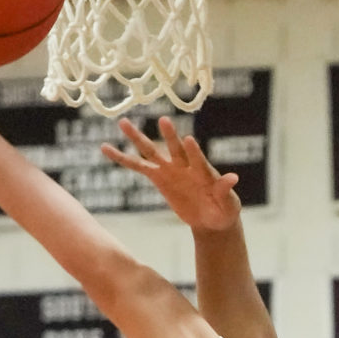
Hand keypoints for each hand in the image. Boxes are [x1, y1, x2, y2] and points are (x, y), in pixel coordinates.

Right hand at [101, 116, 241, 230]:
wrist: (212, 217)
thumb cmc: (224, 209)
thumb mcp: (228, 204)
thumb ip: (225, 190)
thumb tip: (233, 178)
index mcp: (203, 171)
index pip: (198, 159)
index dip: (193, 151)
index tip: (188, 140)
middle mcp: (185, 166)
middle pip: (174, 148)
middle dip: (169, 136)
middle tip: (163, 120)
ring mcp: (170, 170)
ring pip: (151, 152)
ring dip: (137, 138)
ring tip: (123, 122)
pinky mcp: (158, 178)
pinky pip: (137, 166)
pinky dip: (122, 158)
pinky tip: (105, 148)